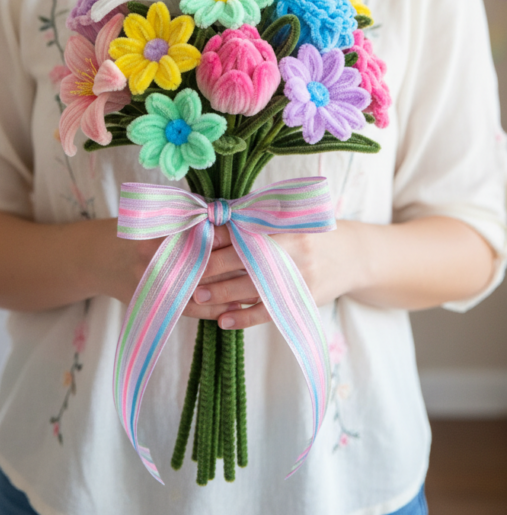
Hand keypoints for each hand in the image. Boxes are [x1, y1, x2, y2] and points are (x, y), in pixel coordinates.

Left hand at [186, 216, 496, 327]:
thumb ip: (254, 218)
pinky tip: (222, 320)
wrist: (357, 255)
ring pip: (248, 289)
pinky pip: (266, 313)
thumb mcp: (288, 217)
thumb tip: (210, 218)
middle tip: (180, 274)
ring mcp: (297, 277)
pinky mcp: (301, 300)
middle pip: (238, 260)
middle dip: (207, 268)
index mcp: (282, 223)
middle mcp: (289, 248)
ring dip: (218, 295)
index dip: (209, 237)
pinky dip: (242, 318)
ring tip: (194, 298)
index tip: (183, 243)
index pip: (238, 229)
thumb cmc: (313, 232)